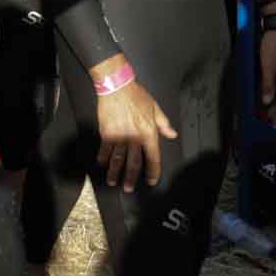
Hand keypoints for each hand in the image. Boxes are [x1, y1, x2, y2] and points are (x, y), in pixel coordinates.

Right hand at [93, 70, 176, 188]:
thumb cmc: (137, 96)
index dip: (153, 171)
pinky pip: (105, 149)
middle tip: (128, 189)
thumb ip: (163, 124)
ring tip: (112, 182)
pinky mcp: (107, 133)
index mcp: (148, 133)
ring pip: (117, 159)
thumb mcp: (155, 108)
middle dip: (131, 177)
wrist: (117, 87)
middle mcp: (134, 138)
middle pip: (133, 163)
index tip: (151, 180)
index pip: (153, 157)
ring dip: (114, 172)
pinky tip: (102, 164)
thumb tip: (172, 135)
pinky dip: (103, 158)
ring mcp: (120, 137)